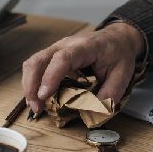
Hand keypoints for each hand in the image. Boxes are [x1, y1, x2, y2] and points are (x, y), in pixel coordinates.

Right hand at [22, 22, 144, 113]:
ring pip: (33, 63)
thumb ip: (110, 93)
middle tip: (37, 107)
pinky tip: (38, 98)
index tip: (44, 95)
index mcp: (85, 47)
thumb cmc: (118, 53)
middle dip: (32, 85)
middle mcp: (65, 45)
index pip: (62, 59)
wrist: (117, 38)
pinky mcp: (53, 56)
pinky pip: (36, 67)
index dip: (50, 77)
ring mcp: (56, 49)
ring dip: (30, 86)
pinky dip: (33, 83)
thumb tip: (95, 113)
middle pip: (38, 60)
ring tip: (36, 106)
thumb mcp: (123, 74)